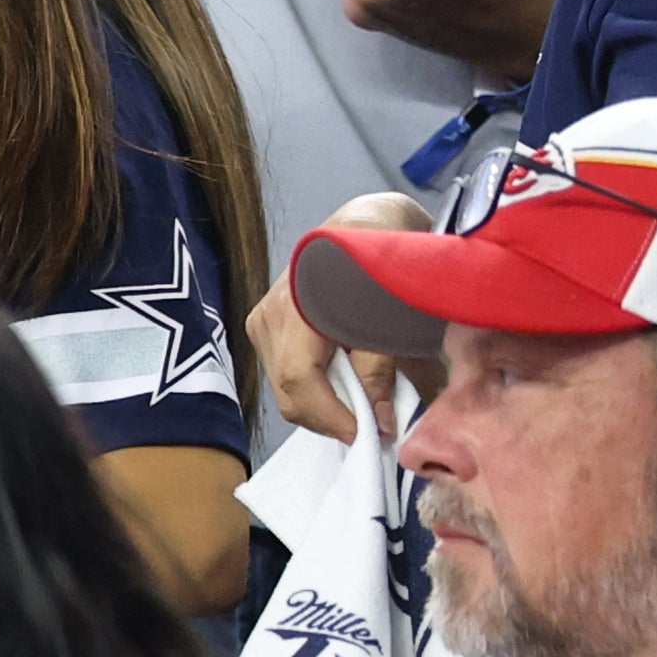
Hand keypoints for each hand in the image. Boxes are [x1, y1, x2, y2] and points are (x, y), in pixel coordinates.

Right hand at [253, 189, 429, 443]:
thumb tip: (383, 422)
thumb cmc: (383, 260)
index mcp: (300, 302)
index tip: (365, 434)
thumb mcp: (393, 313)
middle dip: (329, 417)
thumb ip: (383, 368)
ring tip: (362, 406)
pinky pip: (285, 372)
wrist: (366, 222)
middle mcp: (271, 312)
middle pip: (288, 390)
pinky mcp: (267, 323)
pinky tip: (345, 386)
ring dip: (323, 404)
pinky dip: (315, 387)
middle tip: (370, 427)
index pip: (299, 377)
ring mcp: (264, 318)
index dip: (330, 414)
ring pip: (285, 386)